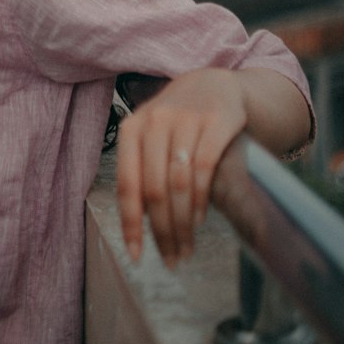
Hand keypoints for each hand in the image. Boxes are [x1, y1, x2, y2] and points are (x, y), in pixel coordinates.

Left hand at [116, 68, 246, 268]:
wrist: (215, 84)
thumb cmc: (178, 122)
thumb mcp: (152, 138)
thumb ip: (144, 172)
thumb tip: (139, 228)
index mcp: (132, 129)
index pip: (126, 184)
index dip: (131, 224)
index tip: (136, 256)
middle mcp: (155, 122)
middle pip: (154, 188)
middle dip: (162, 230)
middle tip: (172, 259)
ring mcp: (186, 119)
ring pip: (178, 182)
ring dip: (182, 223)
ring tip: (187, 247)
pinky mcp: (217, 121)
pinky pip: (204, 167)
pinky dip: (201, 199)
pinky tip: (200, 219)